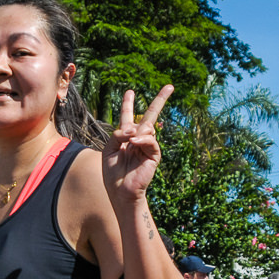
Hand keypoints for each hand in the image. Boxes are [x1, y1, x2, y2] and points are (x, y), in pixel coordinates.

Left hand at [102, 85, 173, 207]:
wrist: (120, 192)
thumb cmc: (113, 174)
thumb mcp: (108, 150)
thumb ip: (117, 136)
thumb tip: (132, 129)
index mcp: (126, 138)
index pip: (127, 117)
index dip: (128, 104)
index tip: (130, 92)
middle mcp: (138, 140)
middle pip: (149, 117)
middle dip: (159, 101)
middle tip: (170, 86)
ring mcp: (147, 147)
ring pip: (147, 127)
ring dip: (136, 131)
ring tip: (129, 140)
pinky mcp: (154, 155)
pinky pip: (151, 140)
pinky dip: (142, 139)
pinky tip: (134, 142)